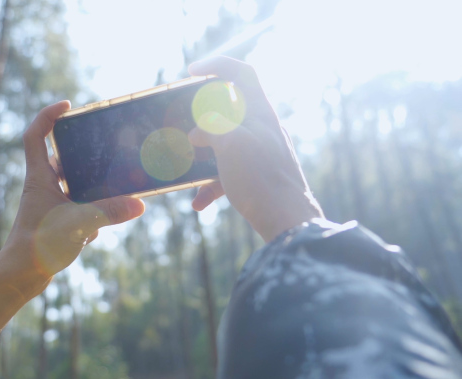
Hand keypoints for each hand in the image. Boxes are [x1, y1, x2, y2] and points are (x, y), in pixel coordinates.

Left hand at [0, 100, 144, 283]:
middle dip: (84, 153)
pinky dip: (92, 213)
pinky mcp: (57, 222)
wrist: (21, 276)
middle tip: (106, 147)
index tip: (69, 106)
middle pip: (62, 157)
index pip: (35, 135)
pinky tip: (102, 227)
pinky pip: (79, 207)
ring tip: (114, 187)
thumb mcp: (79, 224)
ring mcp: (49, 204)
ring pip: (74, 184)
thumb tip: (139, 204)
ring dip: (92, 186)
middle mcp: (42, 187)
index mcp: (39, 177)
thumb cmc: (38, 245)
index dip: (48, 115)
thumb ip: (110, 211)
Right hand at [187, 56, 323, 241]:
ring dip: (203, 155)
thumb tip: (197, 134)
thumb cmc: (261, 179)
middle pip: (230, 109)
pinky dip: (212, 184)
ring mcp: (262, 152)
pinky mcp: (259, 175)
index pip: (242, 73)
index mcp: (261, 112)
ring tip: (185, 167)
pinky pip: (230, 171)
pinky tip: (199, 202)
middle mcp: (263, 128)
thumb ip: (211, 129)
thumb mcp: (230, 145)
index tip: (191, 71)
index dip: (217, 65)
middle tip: (182, 122)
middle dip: (202, 116)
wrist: (288, 222)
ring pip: (225, 143)